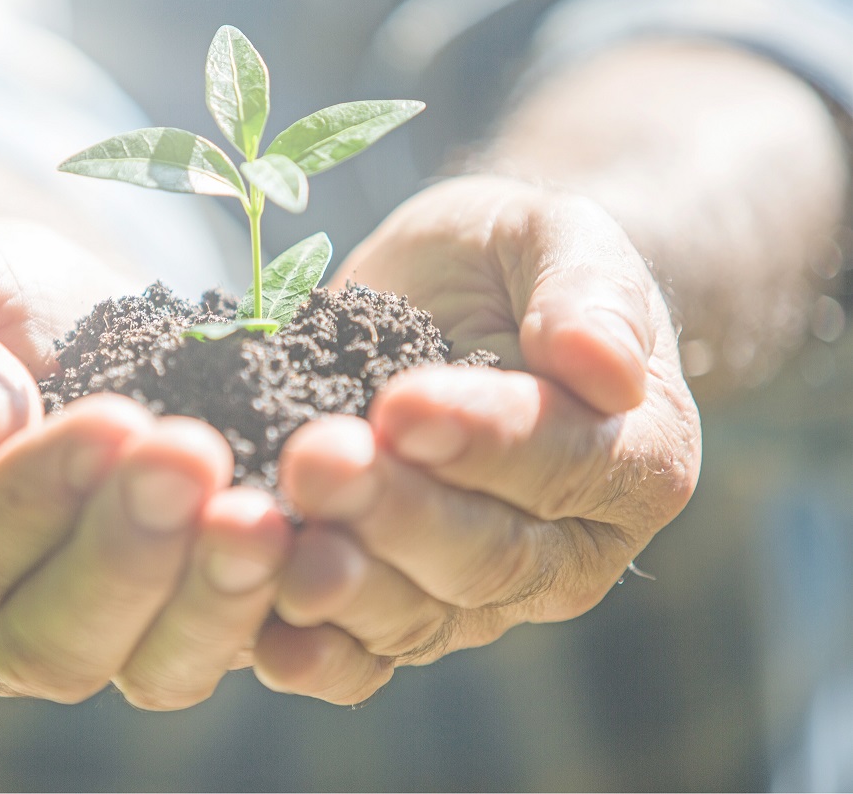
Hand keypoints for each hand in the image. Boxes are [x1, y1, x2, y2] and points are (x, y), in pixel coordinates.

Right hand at [0, 219, 291, 708]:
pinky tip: (314, 540)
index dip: (32, 498)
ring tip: (264, 519)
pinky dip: (275, 606)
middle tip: (192, 456)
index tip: (114, 417)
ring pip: (148, 668)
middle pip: (51, 643)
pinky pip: (228, 642)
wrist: (48, 316)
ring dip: (211, 599)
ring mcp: (88, 627)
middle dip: (128, 556)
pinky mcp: (176, 610)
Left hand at [255, 175, 700, 703]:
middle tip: (315, 460)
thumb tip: (605, 367)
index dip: (483, 440)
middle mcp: (566, 551)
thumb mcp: (558, 237)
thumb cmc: (511, 266)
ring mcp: (481, 596)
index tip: (401, 402)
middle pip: (487, 557)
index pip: (566, 463)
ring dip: (344, 586)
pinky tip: (263, 639)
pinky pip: (366, 659)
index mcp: (632, 462)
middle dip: (394, 512)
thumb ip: (591, 292)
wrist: (451, 303)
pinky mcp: (401, 612)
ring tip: (276, 543)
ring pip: (419, 617)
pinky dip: (315, 657)